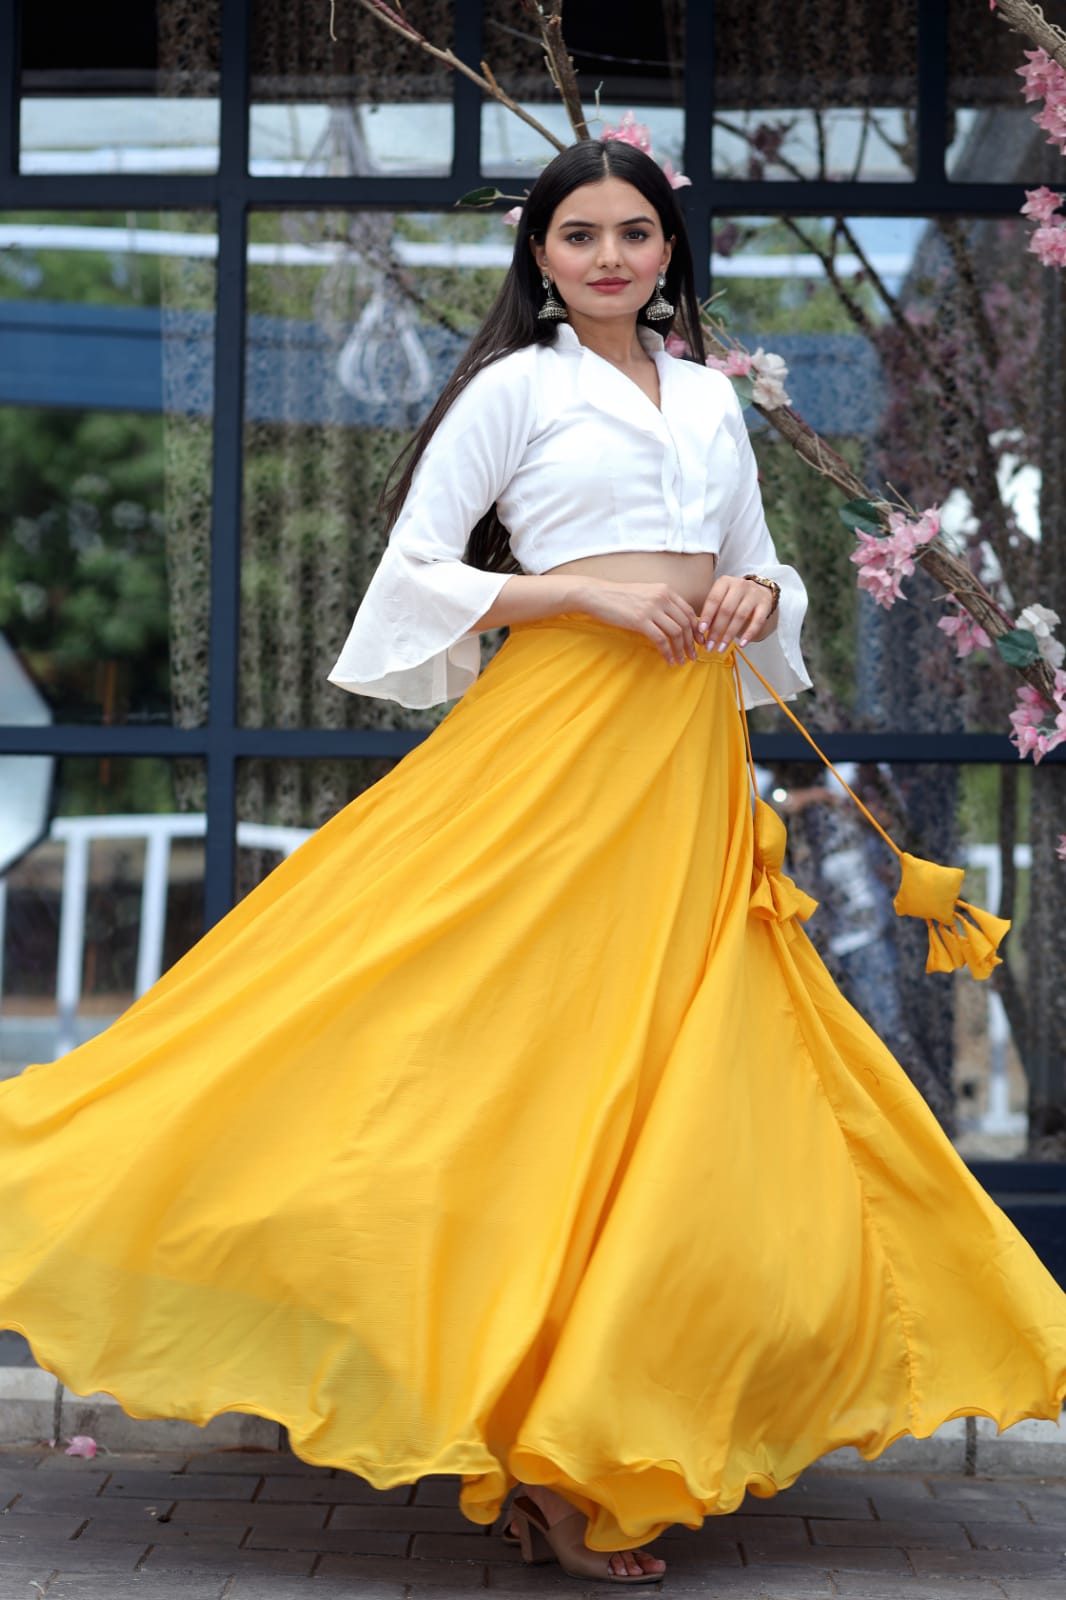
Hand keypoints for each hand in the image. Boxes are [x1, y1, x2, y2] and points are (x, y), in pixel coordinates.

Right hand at [583, 580, 700, 664]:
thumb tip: (675, 620)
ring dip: (681, 649)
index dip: (696, 629)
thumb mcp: (646, 593)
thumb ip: (662, 603)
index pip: (689, 611)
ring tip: (682, 660)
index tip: (699, 641)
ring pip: (676, 633)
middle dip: (692, 642)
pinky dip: (667, 652)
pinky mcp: (640, 620)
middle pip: (685, 623)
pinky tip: (669, 660)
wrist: (598, 594)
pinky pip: (660, 640)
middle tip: (693, 655)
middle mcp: (662, 597)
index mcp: (665, 590)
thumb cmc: (620, 597)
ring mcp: (651, 608)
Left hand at [697, 576, 775, 652]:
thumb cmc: (733, 598)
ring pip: (740, 616)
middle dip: (716, 630)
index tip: (701, 631)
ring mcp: (754, 594)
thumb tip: (699, 632)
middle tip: (709, 646)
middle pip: (726, 610)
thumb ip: (711, 611)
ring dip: (729, 635)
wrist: (759, 590)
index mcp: (725, 582)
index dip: (707, 616)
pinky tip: (741, 644)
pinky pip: (758, 621)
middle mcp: (740, 585)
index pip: (714, 599)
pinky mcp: (765, 604)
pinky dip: (749, 634)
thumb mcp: (721, 598)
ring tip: (721, 648)